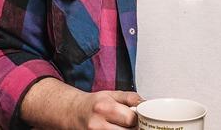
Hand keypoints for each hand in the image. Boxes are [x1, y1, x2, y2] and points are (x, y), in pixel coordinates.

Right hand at [21, 78, 142, 129]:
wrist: (73, 112)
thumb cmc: (94, 103)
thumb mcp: (112, 94)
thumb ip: (130, 98)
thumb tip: (146, 103)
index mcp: (104, 107)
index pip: (130, 119)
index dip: (139, 119)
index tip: (141, 118)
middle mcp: (98, 124)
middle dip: (134, 128)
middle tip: (135, 124)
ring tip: (125, 126)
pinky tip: (118, 129)